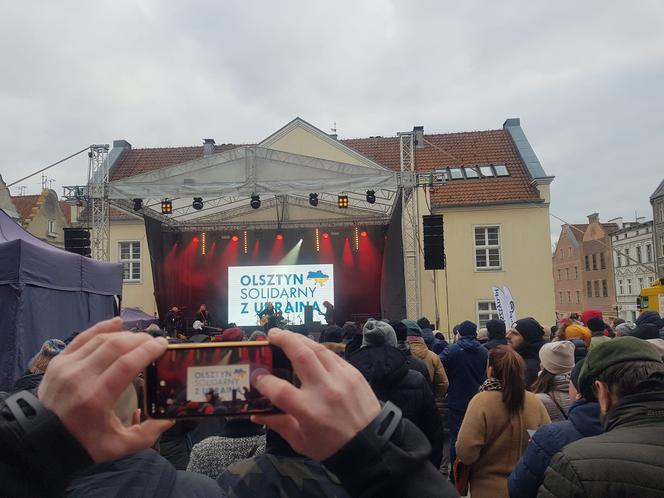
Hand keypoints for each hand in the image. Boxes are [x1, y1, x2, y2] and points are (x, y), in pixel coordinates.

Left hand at [37, 317, 173, 461]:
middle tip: (155, 342)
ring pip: (101, 339)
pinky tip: (118, 323)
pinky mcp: (58, 361)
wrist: (42, 442)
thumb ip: (147, 434)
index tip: (163, 346)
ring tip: (140, 339)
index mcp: (97, 398)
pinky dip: (102, 327)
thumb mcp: (118, 446)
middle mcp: (80, 377)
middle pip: (116, 346)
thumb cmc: (83, 443)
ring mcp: (67, 366)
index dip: (148, 350)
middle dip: (140, 340)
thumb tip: (169, 418)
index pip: (127, 364)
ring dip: (125, 335)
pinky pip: (83, 337)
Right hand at [252, 328, 379, 460]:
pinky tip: (308, 348)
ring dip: (300, 339)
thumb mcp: (300, 441)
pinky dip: (317, 349)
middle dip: (283, 340)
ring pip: (318, 349)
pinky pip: (332, 355)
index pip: (280, 390)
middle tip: (271, 335)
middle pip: (301, 356)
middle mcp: (325, 390)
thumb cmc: (332, 446)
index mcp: (309, 411)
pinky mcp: (354, 373)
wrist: (371, 445)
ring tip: (286, 336)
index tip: (256, 376)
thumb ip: (278, 423)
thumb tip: (255, 412)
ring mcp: (341, 378)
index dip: (264, 381)